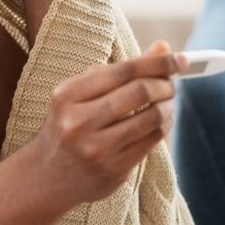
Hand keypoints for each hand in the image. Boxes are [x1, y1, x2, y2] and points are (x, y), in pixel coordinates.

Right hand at [28, 42, 183, 205]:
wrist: (46, 176)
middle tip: (172, 85)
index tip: (178, 59)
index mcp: (67, 95)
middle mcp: (78, 121)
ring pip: (151, 118)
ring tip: (168, 103)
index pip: (124, 70)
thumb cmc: (68, 125)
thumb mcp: (82, 94)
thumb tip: (162, 48)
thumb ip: (120, 71)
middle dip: (165, 85)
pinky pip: (151, 141)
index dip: (158, 62)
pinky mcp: (112, 170)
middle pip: (140, 92)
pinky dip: (164, 127)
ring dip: (168, 107)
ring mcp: (96, 149)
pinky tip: (162, 122)